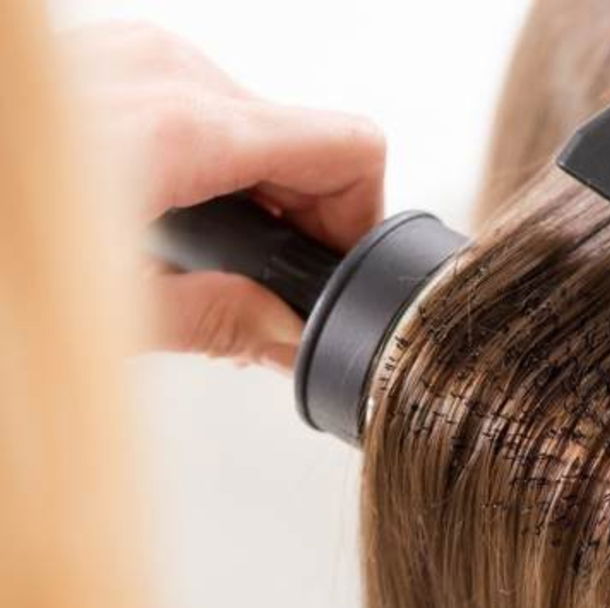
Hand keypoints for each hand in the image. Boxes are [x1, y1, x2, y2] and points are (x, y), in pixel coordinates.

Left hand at [68, 22, 386, 370]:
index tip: (330, 269)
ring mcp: (135, 51)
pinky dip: (206, 160)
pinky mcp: (108, 54)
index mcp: (185, 128)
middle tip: (259, 283)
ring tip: (198, 250)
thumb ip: (219, 323)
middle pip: (303, 138)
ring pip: (252, 120)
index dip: (358, 219)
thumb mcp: (110, 311)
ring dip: (251, 189)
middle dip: (300, 216)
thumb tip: (286, 338)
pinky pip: (199, 103)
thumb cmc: (7, 256)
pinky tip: (162, 208)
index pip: (346, 147)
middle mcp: (168, 70)